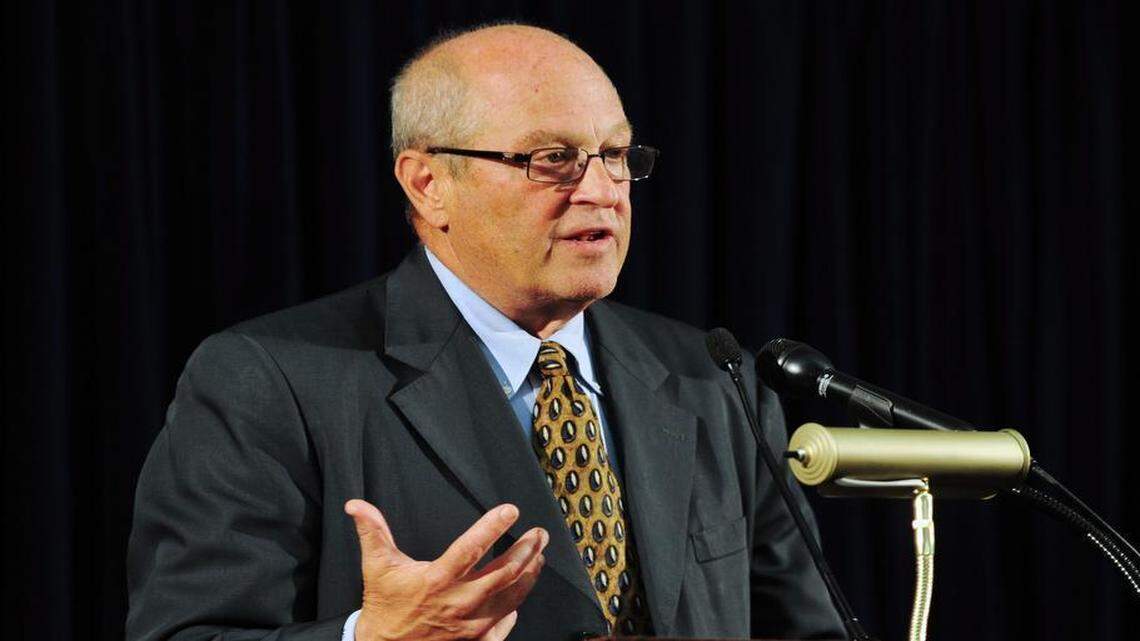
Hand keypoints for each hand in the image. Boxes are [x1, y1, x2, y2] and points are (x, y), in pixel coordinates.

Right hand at [345, 499, 547, 640]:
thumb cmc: (384, 604)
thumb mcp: (377, 565)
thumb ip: (372, 532)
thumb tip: (356, 505)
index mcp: (437, 579)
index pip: (471, 548)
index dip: (492, 527)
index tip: (510, 510)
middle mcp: (458, 602)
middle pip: (503, 572)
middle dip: (526, 550)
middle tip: (540, 534)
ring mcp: (470, 624)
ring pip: (511, 597)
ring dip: (529, 575)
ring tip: (540, 556)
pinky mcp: (475, 640)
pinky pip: (504, 623)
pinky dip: (516, 606)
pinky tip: (522, 591)